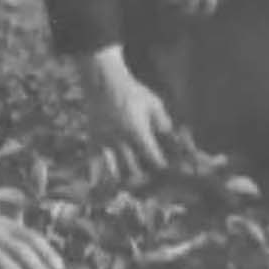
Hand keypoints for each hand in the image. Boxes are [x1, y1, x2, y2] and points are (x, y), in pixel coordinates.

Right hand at [74, 47, 182, 179]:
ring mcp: (105, 142)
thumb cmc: (133, 93)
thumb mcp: (154, 105)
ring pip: (113, 171)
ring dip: (122, 180)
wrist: (105, 82)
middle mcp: (121, 140)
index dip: (161, 167)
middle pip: (133, 170)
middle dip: (143, 178)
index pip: (153, 157)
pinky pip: (92, 162)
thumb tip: (176, 140)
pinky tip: (97, 186)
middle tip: (150, 182)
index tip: (166, 171)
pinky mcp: (93, 140)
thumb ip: (164, 124)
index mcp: (138, 131)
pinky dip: (96, 174)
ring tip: (129, 185)